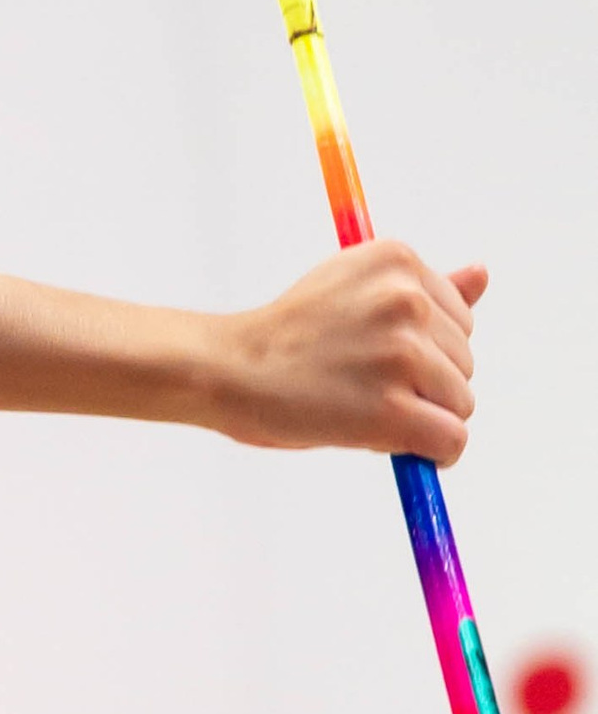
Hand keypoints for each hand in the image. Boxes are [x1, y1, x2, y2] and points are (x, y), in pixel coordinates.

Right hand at [209, 240, 486, 458]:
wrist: (231, 369)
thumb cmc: (292, 334)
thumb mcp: (355, 287)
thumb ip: (426, 287)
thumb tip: (482, 273)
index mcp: (396, 258)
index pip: (459, 319)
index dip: (421, 346)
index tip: (371, 349)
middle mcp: (404, 299)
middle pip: (464, 362)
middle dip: (424, 382)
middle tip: (361, 379)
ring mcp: (400, 354)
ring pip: (460, 403)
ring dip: (422, 416)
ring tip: (363, 403)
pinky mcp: (392, 409)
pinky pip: (451, 442)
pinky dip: (429, 454)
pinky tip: (387, 439)